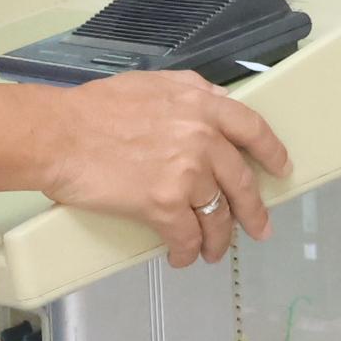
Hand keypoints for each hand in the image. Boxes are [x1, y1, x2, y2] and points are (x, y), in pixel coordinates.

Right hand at [38, 70, 289, 268]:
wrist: (60, 136)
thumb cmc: (95, 109)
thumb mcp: (154, 84)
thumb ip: (191, 93)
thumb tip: (214, 104)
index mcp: (202, 104)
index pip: (253, 129)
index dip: (271, 152)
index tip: (280, 168)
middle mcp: (202, 138)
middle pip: (241, 181)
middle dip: (253, 210)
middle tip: (259, 228)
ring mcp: (186, 173)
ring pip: (217, 215)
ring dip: (218, 238)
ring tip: (211, 250)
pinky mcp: (163, 204)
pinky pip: (186, 236)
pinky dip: (186, 250)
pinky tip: (182, 256)